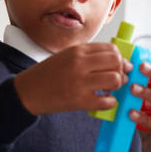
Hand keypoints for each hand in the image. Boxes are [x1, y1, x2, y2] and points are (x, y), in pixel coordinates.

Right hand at [12, 42, 130, 115]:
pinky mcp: (79, 101)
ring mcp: (80, 83)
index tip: (121, 65)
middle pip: (116, 62)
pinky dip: (110, 102)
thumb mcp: (67, 56)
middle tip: (119, 77)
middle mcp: (80, 64)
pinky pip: (107, 101)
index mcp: (77, 50)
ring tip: (111, 89)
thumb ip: (89, 55)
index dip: (121, 58)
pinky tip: (104, 100)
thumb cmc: (49, 74)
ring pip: (115, 80)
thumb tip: (116, 59)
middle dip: (122, 70)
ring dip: (118, 86)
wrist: (28, 91)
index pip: (111, 49)